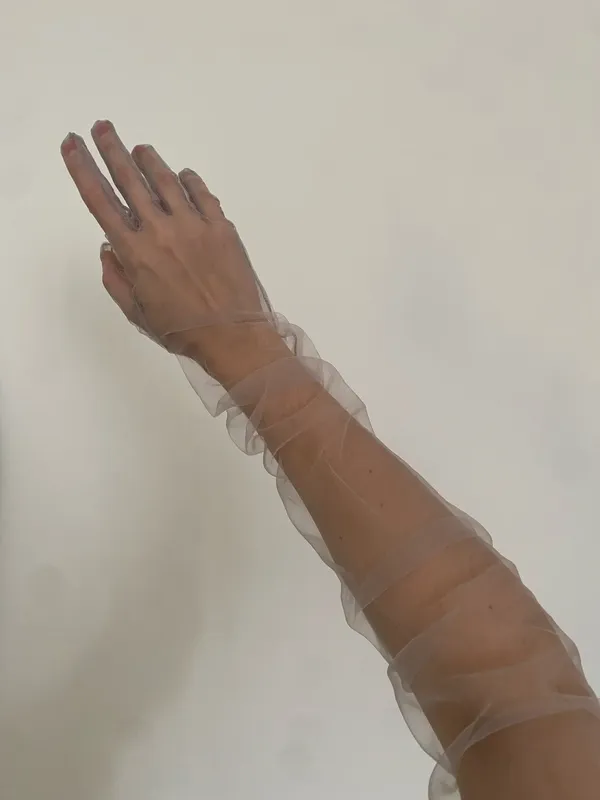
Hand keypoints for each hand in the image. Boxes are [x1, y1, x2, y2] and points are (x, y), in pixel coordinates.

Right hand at [61, 120, 284, 385]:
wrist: (232, 336)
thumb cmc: (180, 330)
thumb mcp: (136, 312)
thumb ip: (116, 278)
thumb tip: (110, 246)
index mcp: (135, 251)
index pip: (100, 199)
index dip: (82, 167)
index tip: (73, 144)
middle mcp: (160, 230)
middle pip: (129, 178)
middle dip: (112, 148)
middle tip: (103, 127)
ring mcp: (193, 225)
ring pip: (165, 179)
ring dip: (149, 160)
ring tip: (140, 148)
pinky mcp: (221, 226)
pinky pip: (201, 192)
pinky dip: (189, 180)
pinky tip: (183, 175)